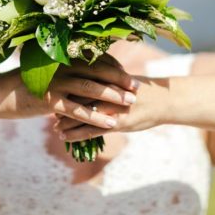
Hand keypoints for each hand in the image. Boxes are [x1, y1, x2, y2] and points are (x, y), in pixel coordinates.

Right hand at [0, 54, 138, 130]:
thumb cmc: (23, 84)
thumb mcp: (46, 73)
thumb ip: (65, 71)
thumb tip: (83, 74)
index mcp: (62, 57)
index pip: (94, 58)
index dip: (114, 66)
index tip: (128, 74)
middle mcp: (62, 66)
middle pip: (98, 70)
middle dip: (120, 78)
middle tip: (137, 86)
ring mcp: (56, 82)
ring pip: (92, 88)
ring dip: (114, 95)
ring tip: (131, 102)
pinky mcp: (50, 100)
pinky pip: (79, 110)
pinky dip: (97, 117)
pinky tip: (111, 123)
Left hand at [52, 76, 169, 141]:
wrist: (164, 100)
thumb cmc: (144, 90)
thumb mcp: (123, 80)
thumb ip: (108, 79)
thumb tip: (95, 77)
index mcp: (107, 78)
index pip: (81, 81)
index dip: (66, 87)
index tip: (54, 91)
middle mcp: (106, 91)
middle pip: (77, 97)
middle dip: (63, 105)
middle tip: (49, 110)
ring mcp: (110, 108)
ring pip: (81, 115)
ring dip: (67, 122)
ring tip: (55, 127)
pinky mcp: (116, 123)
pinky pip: (91, 130)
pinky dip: (76, 134)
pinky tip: (66, 138)